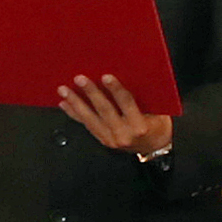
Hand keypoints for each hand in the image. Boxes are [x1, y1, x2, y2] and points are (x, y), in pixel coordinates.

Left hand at [50, 74, 172, 156]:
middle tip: (80, 79)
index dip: (116, 89)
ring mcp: (111, 139)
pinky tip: (64, 103)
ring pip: (90, 119)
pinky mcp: (103, 141)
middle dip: (90, 93)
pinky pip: (86, 125)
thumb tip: (124, 73)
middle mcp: (124, 134)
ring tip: (64, 90)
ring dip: (75, 103)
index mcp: (140, 125)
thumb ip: (141, 96)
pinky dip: (74, 113)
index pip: (127, 103)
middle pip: (104, 110)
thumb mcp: (157, 110)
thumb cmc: (158, 124)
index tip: (106, 76)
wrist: (156, 147)